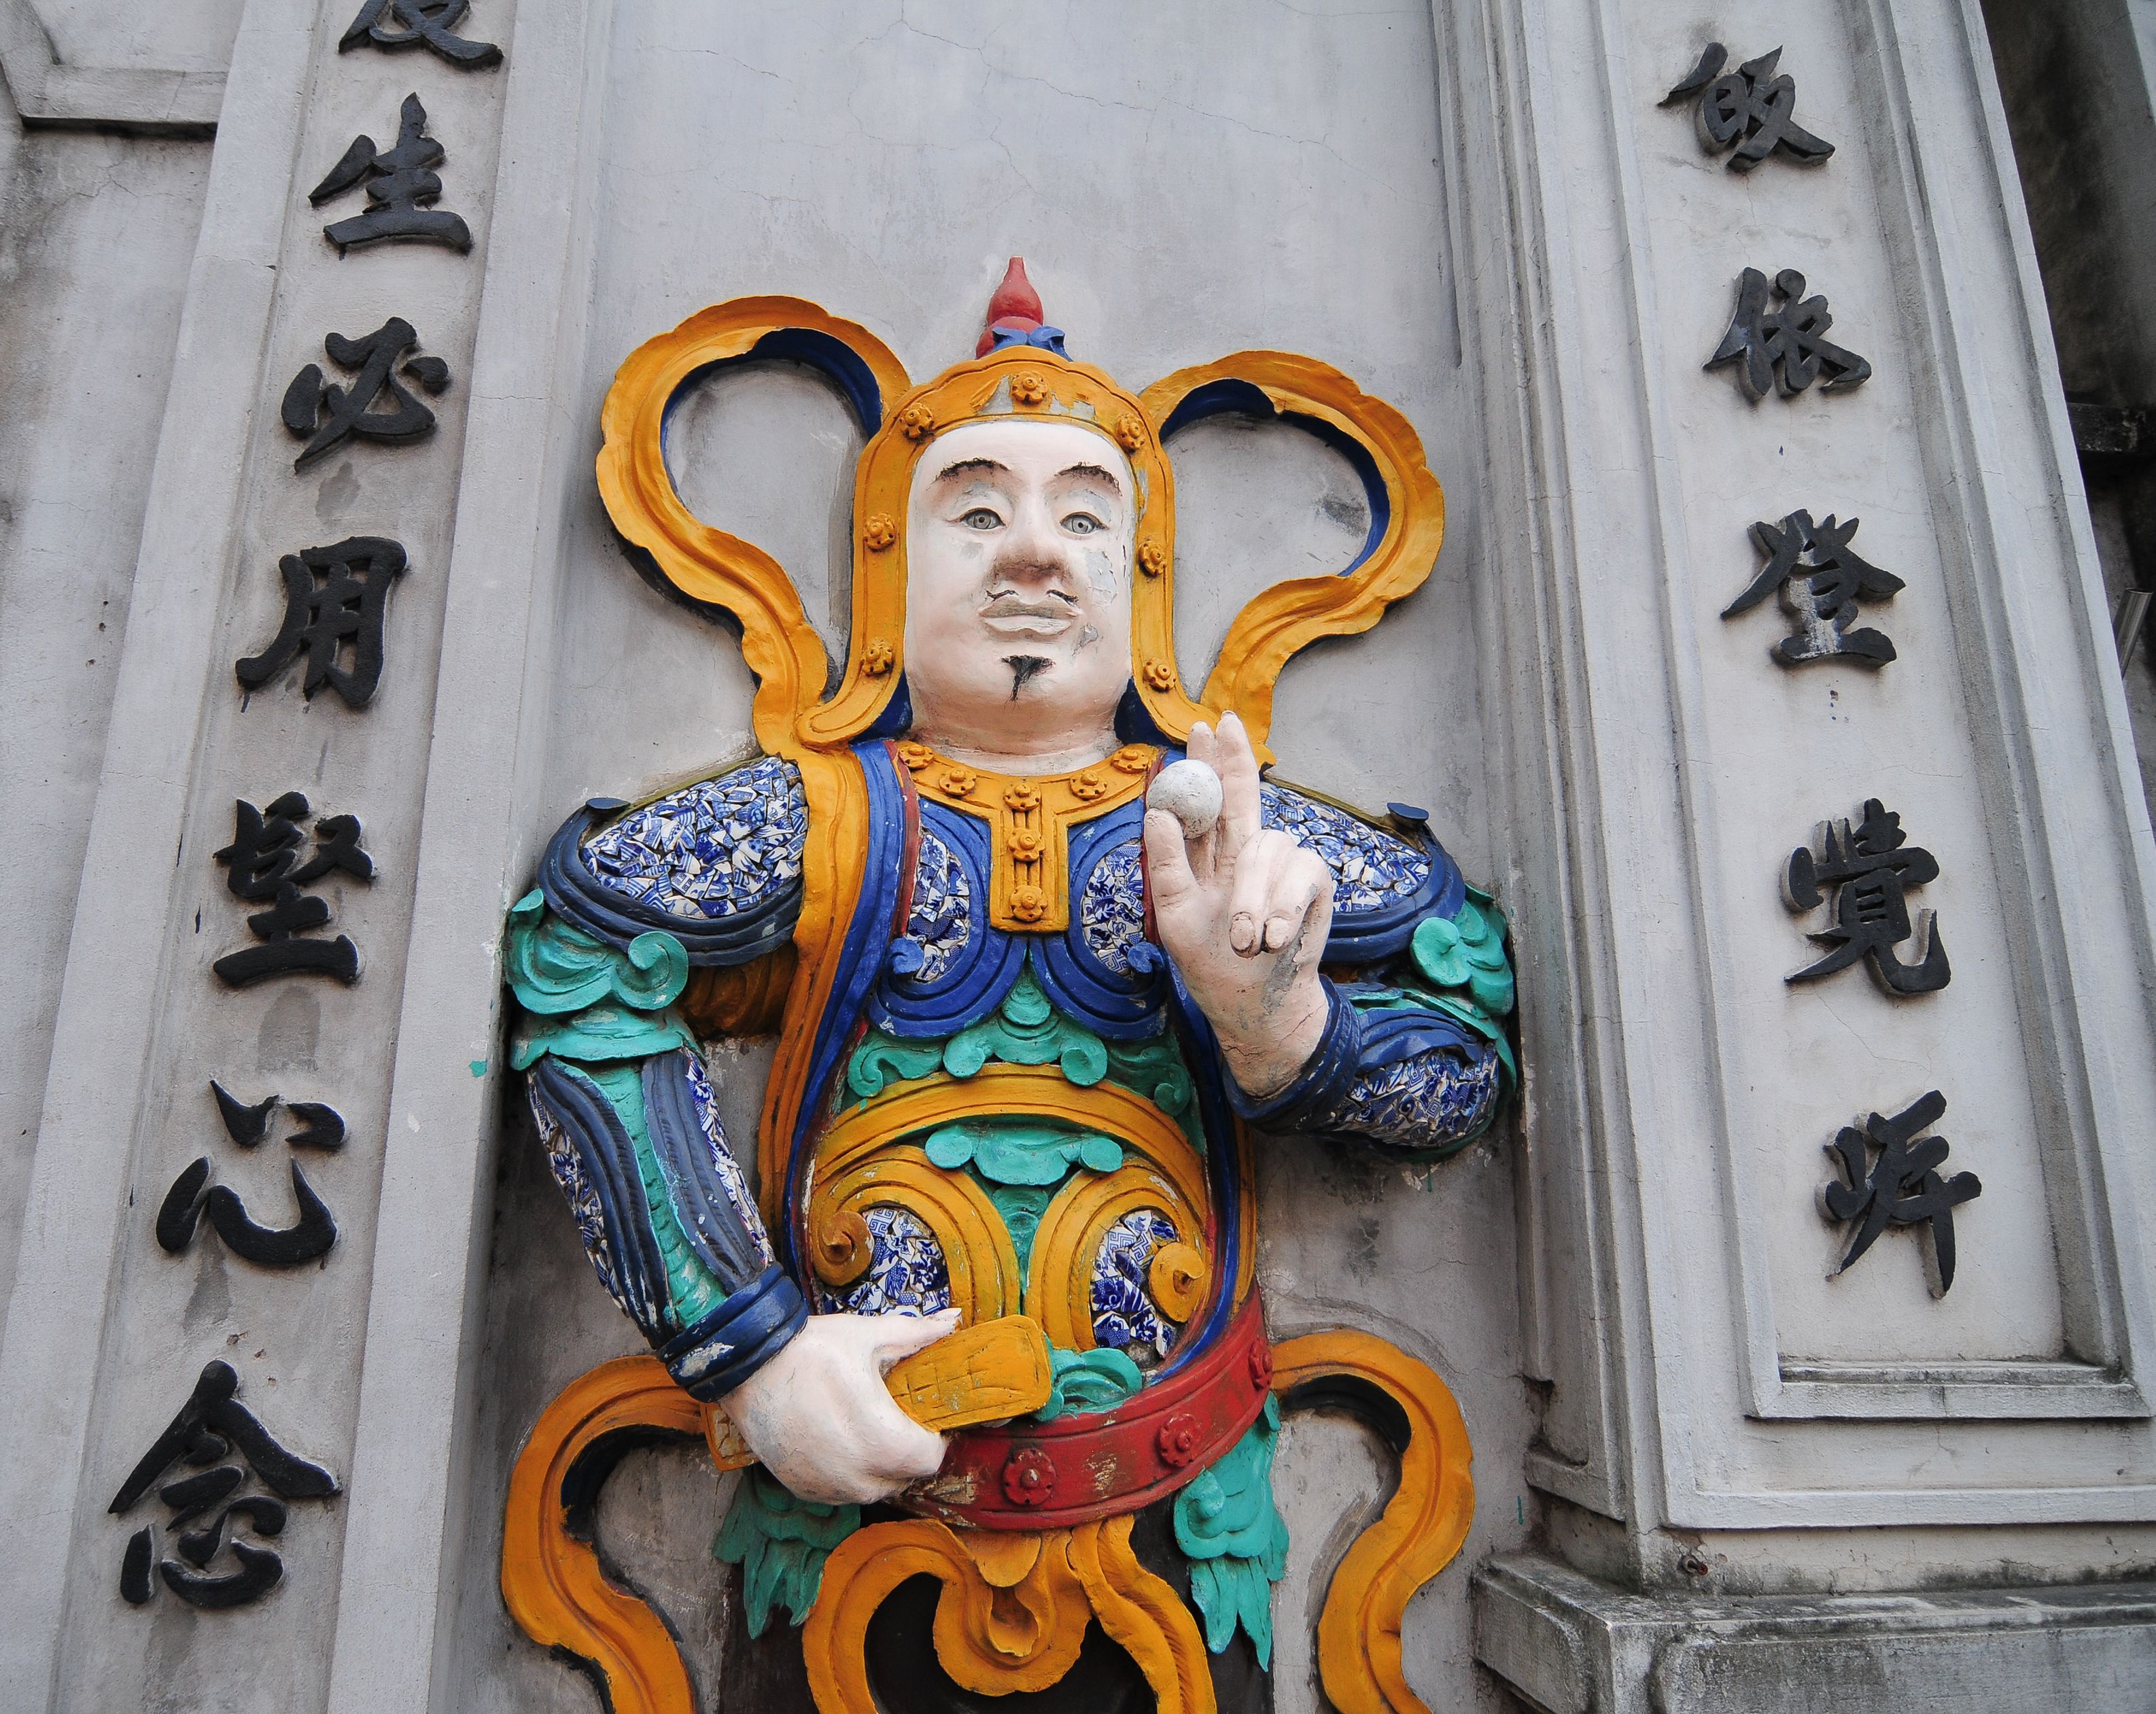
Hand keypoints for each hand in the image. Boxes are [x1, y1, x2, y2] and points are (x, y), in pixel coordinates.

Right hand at [719, 1308, 958, 1503]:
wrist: (745, 1367)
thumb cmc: (809, 1350)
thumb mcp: (868, 1336)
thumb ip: (917, 1334)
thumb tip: (952, 1320)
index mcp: (880, 1440)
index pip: (930, 1459)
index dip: (934, 1437)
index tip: (927, 1416)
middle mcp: (855, 1475)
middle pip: (905, 1477)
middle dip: (909, 1451)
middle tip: (900, 1419)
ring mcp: (826, 1486)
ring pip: (875, 1489)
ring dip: (881, 1466)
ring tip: (870, 1428)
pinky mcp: (803, 1489)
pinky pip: (843, 1492)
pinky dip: (851, 1473)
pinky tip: (843, 1441)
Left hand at [1143, 712, 1333, 1100]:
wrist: (1257, 1008)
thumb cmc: (1212, 967)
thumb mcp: (1175, 918)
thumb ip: (1165, 865)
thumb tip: (1156, 811)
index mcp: (1206, 858)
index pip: (1205, 803)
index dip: (1206, 763)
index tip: (1202, 727)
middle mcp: (1242, 854)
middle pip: (1241, 795)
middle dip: (1234, 758)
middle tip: (1226, 725)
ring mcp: (1279, 866)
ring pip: (1267, 846)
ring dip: (1255, 897)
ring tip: (1246, 942)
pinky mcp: (1311, 884)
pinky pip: (1300, 874)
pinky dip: (1285, 908)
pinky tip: (1273, 939)